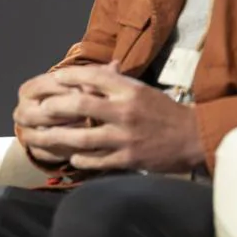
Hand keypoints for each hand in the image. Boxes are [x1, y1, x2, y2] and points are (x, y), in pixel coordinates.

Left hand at [16, 64, 203, 172]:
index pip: (93, 77)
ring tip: (45, 137)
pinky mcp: (128, 159)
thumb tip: (87, 75)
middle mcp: (125, 111)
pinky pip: (96, 160)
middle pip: (80, 106)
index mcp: (129, 90)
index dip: (69, 76)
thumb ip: (115, 85)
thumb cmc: (164, 111)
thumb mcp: (142, 91)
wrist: (194, 137)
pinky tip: (73, 158)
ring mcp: (125, 137)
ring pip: (82, 138)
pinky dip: (81, 159)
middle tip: (41, 109)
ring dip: (59, 138)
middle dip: (55, 107)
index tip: (54, 79)